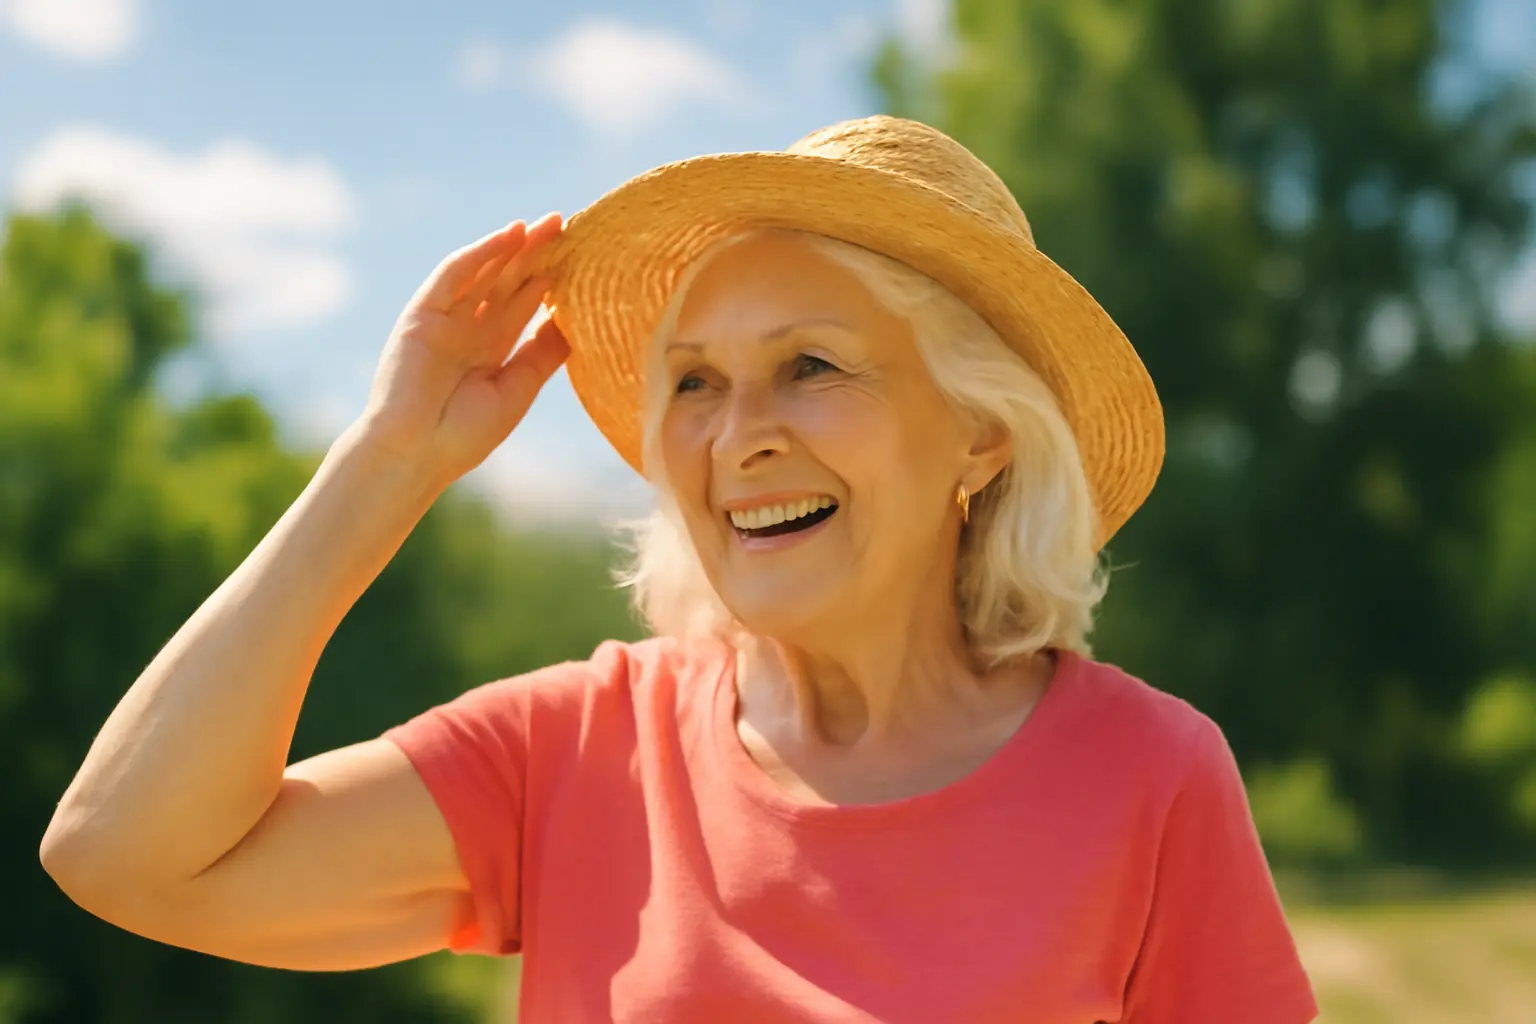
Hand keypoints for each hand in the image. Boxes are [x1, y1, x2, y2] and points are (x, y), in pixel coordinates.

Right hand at [353, 213, 569, 488]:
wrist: (415, 453)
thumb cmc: (465, 435)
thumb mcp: (517, 390)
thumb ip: (543, 355)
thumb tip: (575, 323)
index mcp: (492, 349)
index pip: (525, 304)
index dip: (552, 279)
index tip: (585, 258)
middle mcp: (470, 329)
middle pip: (508, 282)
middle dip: (536, 255)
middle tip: (568, 226)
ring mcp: (445, 319)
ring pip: (484, 272)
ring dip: (512, 246)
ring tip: (545, 224)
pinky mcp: (422, 313)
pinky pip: (453, 275)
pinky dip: (480, 252)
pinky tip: (508, 236)